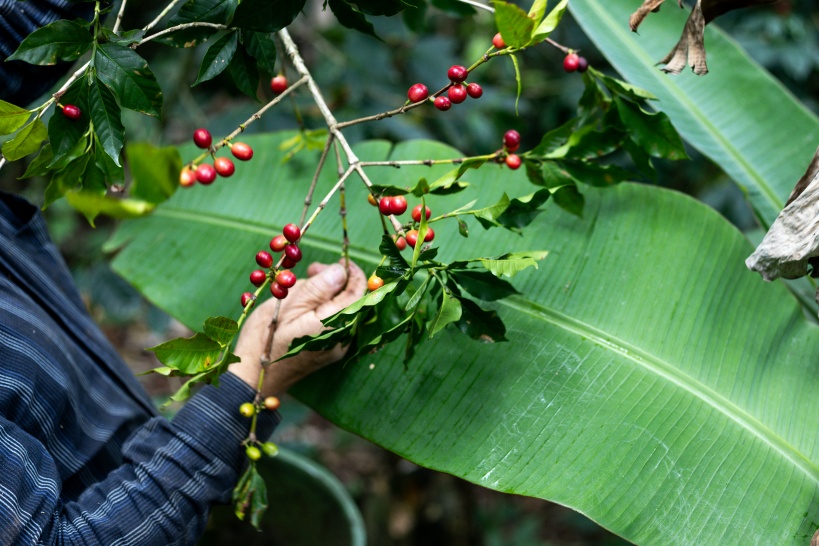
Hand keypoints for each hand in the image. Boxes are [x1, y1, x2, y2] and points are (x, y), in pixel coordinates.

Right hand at [229, 260, 365, 396]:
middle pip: (353, 299)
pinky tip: (306, 304)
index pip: (358, 291)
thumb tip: (340, 271)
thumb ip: (318, 288)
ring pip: (344, 309)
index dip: (351, 272)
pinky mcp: (330, 350)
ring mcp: (338, 346)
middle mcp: (343, 336)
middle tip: (312, 270)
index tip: (336, 261)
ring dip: (328, 293)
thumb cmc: (266, 340)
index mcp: (335, 324)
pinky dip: (325, 308)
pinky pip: (336, 321)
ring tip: (303, 287)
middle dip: (336, 281)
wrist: (254, 378)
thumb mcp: (288, 306)